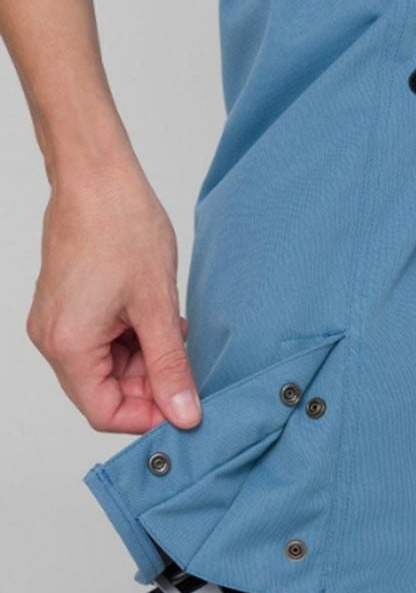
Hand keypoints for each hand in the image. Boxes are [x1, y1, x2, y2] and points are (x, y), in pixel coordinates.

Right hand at [27, 165, 200, 433]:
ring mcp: (57, 323)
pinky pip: (100, 344)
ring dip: (144, 360)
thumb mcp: (157, 307)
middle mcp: (53, 339)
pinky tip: (156, 320)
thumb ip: (170, 368)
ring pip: (106, 369)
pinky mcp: (66, 309)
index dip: (147, 417)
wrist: (96, 175)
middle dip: (150, 384)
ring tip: (172, 331)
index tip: (182, 407)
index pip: (105, 413)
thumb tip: (183, 414)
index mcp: (69, 345)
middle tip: (185, 362)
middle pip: (105, 392)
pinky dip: (132, 341)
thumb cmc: (120, 227)